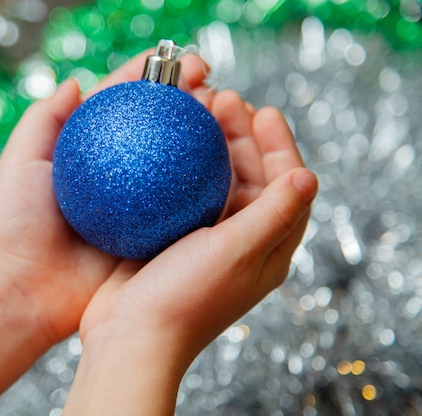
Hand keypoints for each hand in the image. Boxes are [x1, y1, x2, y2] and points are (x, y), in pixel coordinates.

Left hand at [0, 51, 210, 347]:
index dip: (152, 76)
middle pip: (158, 126)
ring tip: (223, 111)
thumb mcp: (19, 163)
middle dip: (188, 97)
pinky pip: (182, 205)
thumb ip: (44, 119)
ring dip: (202, 133)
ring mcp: (138, 205)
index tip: (180, 62)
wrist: (23, 293)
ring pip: (176, 161)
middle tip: (209, 83)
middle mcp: (118, 174)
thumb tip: (75, 83)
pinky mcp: (152, 235)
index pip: (122, 102)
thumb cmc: (12, 226)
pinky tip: (223, 161)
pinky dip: (202, 181)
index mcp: (88, 152)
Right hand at [63, 66, 317, 415]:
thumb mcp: (236, 253)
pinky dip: (184, 164)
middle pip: (253, 176)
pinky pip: (186, 190)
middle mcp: (241, 241)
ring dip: (214, 145)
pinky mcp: (173, 236)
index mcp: (268, 248)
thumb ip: (274, 214)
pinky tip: (170, 143)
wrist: (130, 338)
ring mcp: (206, 238)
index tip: (263, 110)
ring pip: (218, 179)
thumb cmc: (184, 300)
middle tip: (224, 99)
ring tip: (200, 110)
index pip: (289, 187)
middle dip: (245, 135)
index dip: (281, 145)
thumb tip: (308, 176)